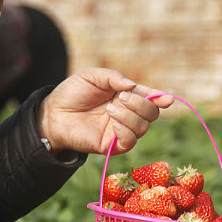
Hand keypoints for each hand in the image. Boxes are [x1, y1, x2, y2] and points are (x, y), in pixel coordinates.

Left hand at [37, 68, 174, 155]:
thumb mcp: (92, 76)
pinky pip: (130, 142)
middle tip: (123, 97)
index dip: (161, 98)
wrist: (54, 113)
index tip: (168, 98)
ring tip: (110, 108)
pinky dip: (126, 131)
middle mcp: (128, 113)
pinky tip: (113, 124)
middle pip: (152, 113)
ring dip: (130, 116)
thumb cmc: (72, 92)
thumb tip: (133, 86)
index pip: (150, 98)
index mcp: (127, 96)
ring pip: (143, 127)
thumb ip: (113, 77)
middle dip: (142, 104)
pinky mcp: (112, 145)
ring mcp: (121, 130)